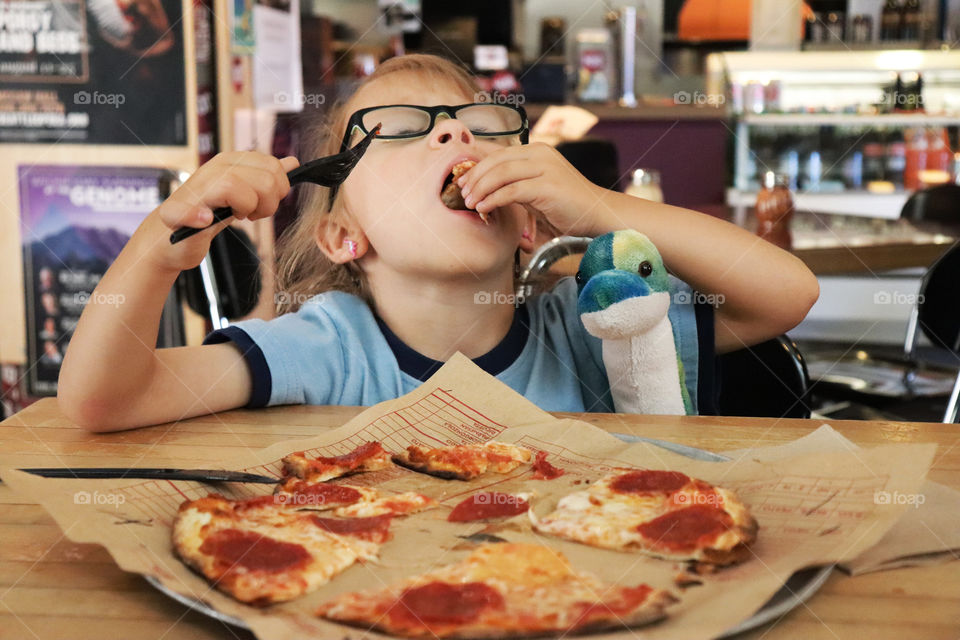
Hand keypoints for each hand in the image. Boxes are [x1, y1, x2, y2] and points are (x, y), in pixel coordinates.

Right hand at [149, 151, 298, 271]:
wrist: (175, 236)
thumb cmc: (211, 212)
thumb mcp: (244, 192)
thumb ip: (266, 177)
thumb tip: (291, 162)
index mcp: (232, 161)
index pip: (274, 166)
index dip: (278, 189)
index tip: (263, 203)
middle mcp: (216, 168)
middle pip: (266, 179)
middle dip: (267, 204)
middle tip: (251, 214)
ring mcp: (198, 187)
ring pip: (241, 190)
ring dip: (246, 210)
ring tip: (236, 217)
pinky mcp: (179, 210)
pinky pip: (197, 209)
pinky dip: (201, 216)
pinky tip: (205, 220)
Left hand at [457, 142, 603, 235]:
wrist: (598, 214)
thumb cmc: (566, 206)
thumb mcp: (536, 189)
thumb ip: (515, 183)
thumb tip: (485, 189)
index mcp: (536, 151)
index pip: (498, 153)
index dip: (476, 165)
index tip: (461, 180)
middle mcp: (540, 154)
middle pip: (496, 161)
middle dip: (474, 177)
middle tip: (461, 193)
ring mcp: (545, 168)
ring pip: (501, 173)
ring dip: (481, 189)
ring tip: (470, 203)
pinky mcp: (547, 186)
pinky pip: (511, 190)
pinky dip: (493, 199)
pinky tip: (483, 208)